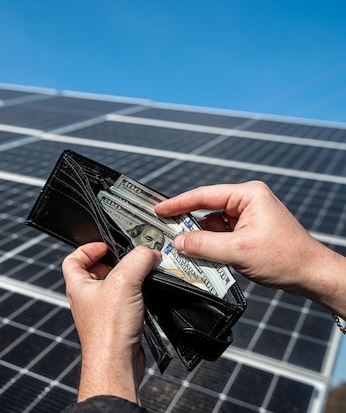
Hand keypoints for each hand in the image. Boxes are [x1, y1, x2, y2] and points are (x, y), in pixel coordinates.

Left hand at [62, 242, 160, 403]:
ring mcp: (100, 313)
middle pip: (95, 272)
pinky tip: (147, 300)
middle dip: (112, 263)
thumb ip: (138, 259)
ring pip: (112, 290)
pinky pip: (125, 306)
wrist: (116, 363)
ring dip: (127, 282)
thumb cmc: (107, 330)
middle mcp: (86, 299)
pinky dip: (136, 300)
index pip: (73, 259)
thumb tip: (150, 253)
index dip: (87, 249)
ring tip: (140, 276)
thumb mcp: (124, 281)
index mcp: (78, 286)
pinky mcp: (116, 325)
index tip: (104, 245)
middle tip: (127, 260)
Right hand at [155, 181, 345, 316]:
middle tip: (165, 232)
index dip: (178, 203)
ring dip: (199, 238)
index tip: (159, 210)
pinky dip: (210, 246)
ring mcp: (248, 218)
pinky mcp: (248, 232)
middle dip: (188, 224)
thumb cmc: (286, 258)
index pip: (204, 195)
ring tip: (182, 249)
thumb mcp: (238, 251)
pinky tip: (199, 255)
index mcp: (248, 195)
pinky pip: (221, 236)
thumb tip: (179, 242)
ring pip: (212, 225)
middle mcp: (247, 202)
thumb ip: (204, 245)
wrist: (312, 275)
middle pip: (206, 210)